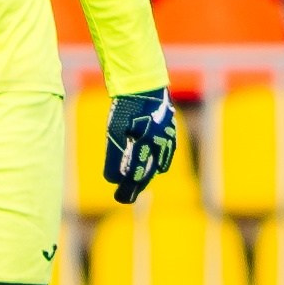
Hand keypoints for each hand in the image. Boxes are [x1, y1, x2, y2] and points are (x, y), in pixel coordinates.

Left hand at [103, 88, 176, 203]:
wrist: (144, 86)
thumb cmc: (127, 108)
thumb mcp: (115, 131)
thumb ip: (115, 156)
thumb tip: (112, 179)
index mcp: (145, 144)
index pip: (135, 175)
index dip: (127, 188)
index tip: (119, 198)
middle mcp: (159, 144)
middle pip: (147, 173)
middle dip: (136, 186)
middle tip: (126, 196)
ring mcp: (167, 138)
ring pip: (159, 165)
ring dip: (147, 173)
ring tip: (136, 180)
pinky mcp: (170, 132)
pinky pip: (165, 153)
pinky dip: (156, 161)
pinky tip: (150, 163)